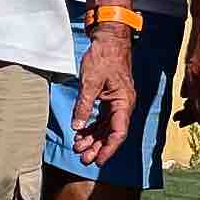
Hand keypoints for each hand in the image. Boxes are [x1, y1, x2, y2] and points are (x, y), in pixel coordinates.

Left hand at [71, 22, 134, 164]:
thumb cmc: (103, 57)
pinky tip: (81, 134)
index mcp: (123, 102)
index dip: (107, 149)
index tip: (97, 161)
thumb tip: (76, 127)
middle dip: (98, 147)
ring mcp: (117, 102)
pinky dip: (92, 127)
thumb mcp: (90, 82)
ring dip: (93, 139)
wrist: (109, 39)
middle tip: (83, 159)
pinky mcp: (110, 98)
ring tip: (78, 148)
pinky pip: (103, 118)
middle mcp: (123, 105)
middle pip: (112, 133)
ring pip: (107, 127)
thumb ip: (84, 106)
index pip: (118, 133)